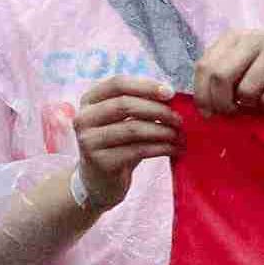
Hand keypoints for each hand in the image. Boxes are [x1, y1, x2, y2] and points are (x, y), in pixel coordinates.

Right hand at [67, 75, 183, 208]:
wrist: (99, 181)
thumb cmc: (117, 144)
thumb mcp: (122, 120)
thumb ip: (139, 103)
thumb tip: (171, 94)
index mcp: (89, 100)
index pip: (118, 83)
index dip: (146, 86)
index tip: (171, 93)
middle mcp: (84, 118)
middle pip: (125, 105)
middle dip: (158, 110)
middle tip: (180, 119)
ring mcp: (89, 141)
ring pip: (133, 128)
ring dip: (162, 131)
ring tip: (180, 135)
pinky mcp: (100, 162)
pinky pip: (137, 150)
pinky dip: (161, 148)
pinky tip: (175, 149)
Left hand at [194, 29, 263, 115]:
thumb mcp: (248, 63)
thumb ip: (225, 76)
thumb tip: (203, 106)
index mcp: (235, 37)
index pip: (204, 66)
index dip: (202, 94)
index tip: (209, 113)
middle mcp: (253, 38)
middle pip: (220, 77)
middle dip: (221, 103)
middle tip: (231, 114)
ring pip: (245, 91)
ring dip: (250, 106)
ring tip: (259, 103)